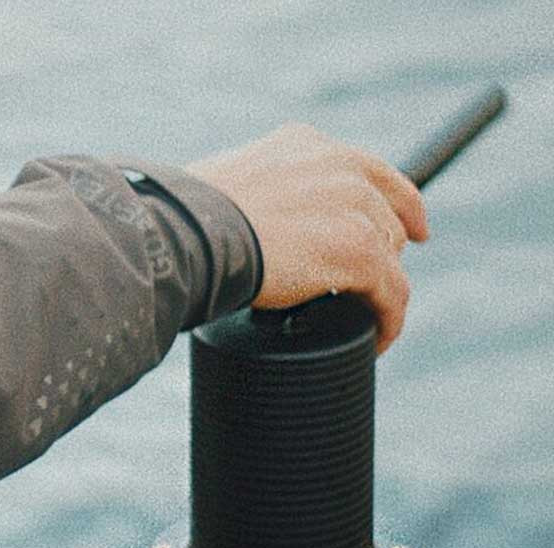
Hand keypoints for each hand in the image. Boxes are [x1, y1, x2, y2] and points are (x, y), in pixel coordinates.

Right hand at [187, 124, 428, 352]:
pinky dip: (388, 321)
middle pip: (387, 218)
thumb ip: (263, 195)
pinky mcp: (360, 251)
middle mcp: (339, 168)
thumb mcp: (233, 184)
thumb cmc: (191, 221)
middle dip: (381, 255)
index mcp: (308, 146)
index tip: (415, 229)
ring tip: (364, 320)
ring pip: (391, 257)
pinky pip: (393, 294)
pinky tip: (377, 340)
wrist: (192, 235)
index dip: (401, 205)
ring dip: (380, 291)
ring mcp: (353, 207)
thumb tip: (254, 226)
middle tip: (364, 291)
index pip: (372, 172)